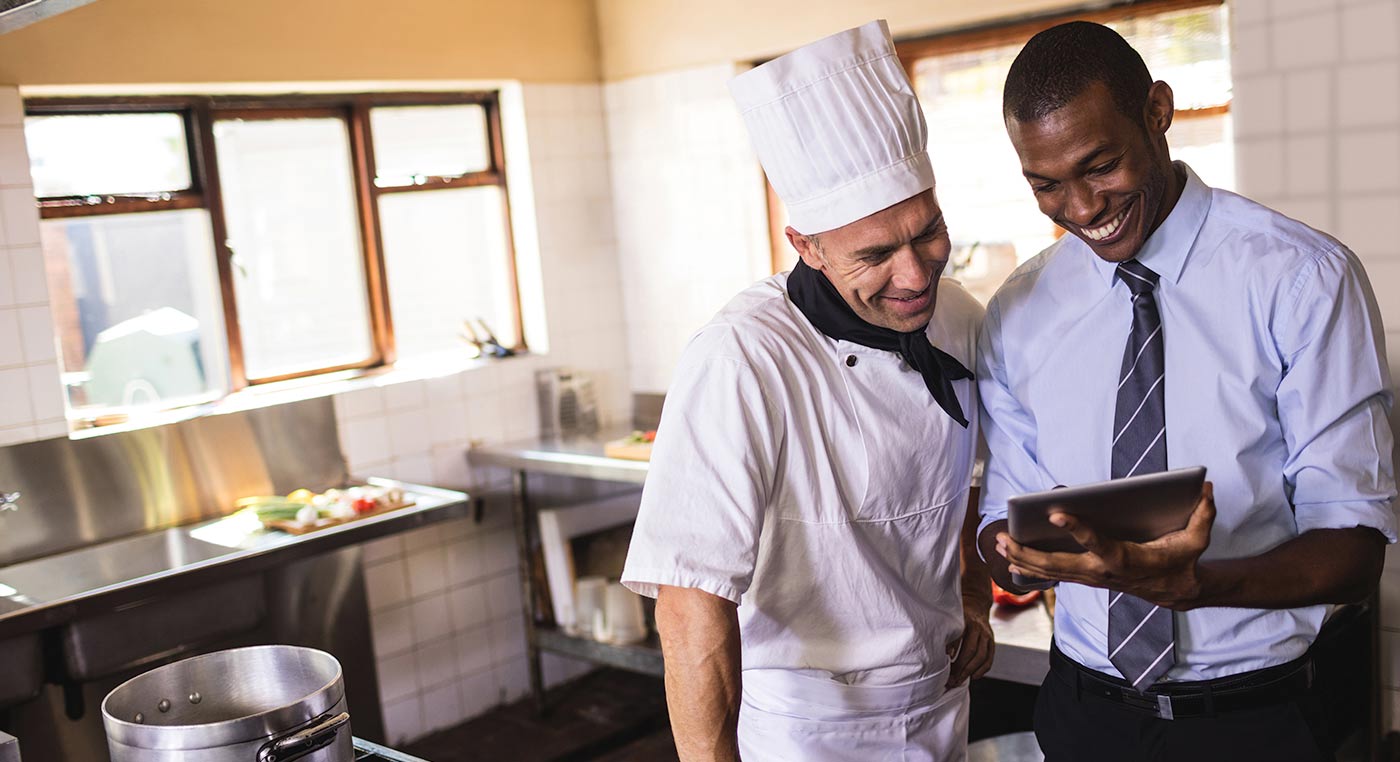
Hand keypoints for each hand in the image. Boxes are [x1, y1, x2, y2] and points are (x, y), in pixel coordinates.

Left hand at [946, 597, 993, 686]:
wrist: (975, 605)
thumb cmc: (957, 615)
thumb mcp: (950, 617)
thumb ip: (945, 631)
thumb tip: (935, 651)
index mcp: (965, 620)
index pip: (959, 638)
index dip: (952, 650)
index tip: (944, 662)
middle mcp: (978, 628)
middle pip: (971, 650)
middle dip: (960, 667)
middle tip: (950, 680)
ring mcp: (987, 635)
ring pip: (981, 657)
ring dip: (970, 671)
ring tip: (959, 681)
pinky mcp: (992, 642)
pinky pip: (989, 659)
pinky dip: (982, 670)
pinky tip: (973, 677)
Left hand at [995, 482, 1216, 609]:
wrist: (1176, 591)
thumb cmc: (1181, 560)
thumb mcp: (1197, 539)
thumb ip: (1202, 514)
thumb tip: (1205, 487)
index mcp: (1124, 559)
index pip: (1095, 543)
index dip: (1076, 529)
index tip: (1055, 513)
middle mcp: (1101, 571)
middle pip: (1057, 565)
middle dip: (1027, 552)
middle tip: (1004, 537)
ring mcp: (1090, 577)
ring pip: (1049, 572)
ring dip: (1021, 559)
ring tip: (998, 543)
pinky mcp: (1086, 577)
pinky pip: (1053, 574)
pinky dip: (1030, 567)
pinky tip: (1010, 557)